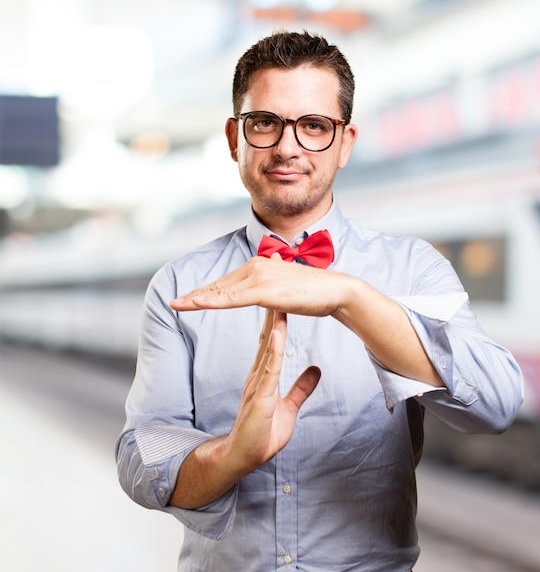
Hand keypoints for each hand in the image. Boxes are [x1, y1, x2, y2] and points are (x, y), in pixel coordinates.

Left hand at [169, 255, 351, 317]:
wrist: (335, 291)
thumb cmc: (313, 293)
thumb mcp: (286, 288)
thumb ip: (272, 286)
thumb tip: (269, 282)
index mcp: (259, 267)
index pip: (227, 282)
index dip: (205, 291)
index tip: (188, 298)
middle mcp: (256, 267)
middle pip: (219, 285)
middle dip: (194, 295)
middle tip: (173, 303)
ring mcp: (259, 277)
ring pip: (221, 292)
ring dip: (196, 299)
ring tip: (176, 305)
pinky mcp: (265, 290)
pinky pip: (233, 299)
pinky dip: (212, 302)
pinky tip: (196, 304)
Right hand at [169, 308, 320, 508]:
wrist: (242, 457)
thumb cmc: (261, 436)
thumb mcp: (288, 407)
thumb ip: (300, 388)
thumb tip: (315, 370)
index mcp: (264, 375)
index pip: (272, 340)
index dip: (278, 317)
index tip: (284, 296)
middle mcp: (258, 374)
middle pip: (268, 337)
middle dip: (273, 311)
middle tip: (277, 289)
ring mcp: (258, 384)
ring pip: (268, 348)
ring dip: (274, 324)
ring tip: (279, 301)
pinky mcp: (260, 397)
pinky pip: (269, 369)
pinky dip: (275, 350)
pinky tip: (279, 333)